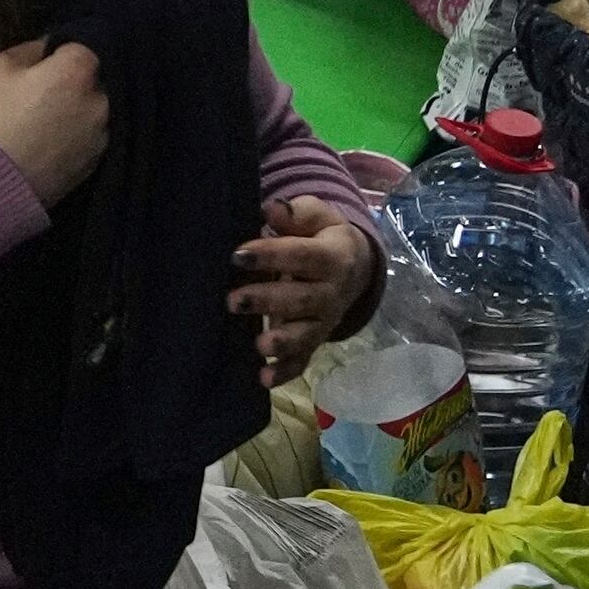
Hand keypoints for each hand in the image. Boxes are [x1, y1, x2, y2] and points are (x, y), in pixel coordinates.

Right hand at [0, 36, 111, 207]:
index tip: (39, 66)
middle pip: (92, 80)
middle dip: (72, 83)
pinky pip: (89, 138)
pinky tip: (51, 144)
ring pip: (93, 111)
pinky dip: (75, 137)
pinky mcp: (96, 163)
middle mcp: (100, 100)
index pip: (80, 48)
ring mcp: (102, 134)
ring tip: (46, 124)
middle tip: (41, 95)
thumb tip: (46, 48)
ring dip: (76, 111)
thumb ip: (28, 49)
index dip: (59, 53)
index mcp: (77, 71)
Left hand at [232, 195, 381, 381]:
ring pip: (305, 334)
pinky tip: (264, 379)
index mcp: (332, 257)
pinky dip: (285, 372)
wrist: (354, 265)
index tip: (237, 255)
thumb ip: (296, 213)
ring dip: (282, 342)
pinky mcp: (314, 340)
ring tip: (260, 345)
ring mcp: (323, 321)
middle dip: (268, 301)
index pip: (302, 256)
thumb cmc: (321, 235)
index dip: (271, 255)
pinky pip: (303, 359)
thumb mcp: (317, 216)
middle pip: (301, 299)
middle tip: (233, 301)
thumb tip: (272, 209)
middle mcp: (331, 293)